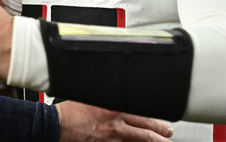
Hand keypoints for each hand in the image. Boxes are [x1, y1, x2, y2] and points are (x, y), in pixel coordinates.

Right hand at [56, 101, 173, 141]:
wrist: (56, 124)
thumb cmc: (69, 109)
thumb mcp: (90, 94)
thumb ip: (105, 93)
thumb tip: (113, 88)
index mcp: (114, 107)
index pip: (142, 113)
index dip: (156, 118)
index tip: (163, 119)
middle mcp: (116, 124)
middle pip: (146, 130)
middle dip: (161, 133)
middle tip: (169, 134)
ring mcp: (111, 139)